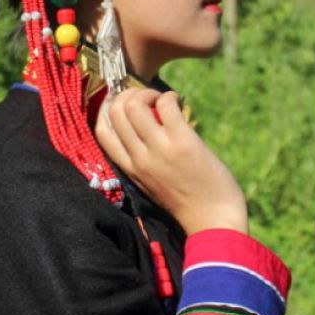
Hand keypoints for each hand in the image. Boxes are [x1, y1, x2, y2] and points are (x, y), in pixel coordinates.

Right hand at [96, 88, 247, 234]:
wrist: (212, 221)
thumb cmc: (186, 203)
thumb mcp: (152, 184)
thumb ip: (142, 161)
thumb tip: (145, 128)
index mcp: (129, 169)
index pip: (101, 131)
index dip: (109, 110)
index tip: (126, 106)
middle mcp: (139, 158)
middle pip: (114, 112)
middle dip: (129, 96)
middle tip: (148, 100)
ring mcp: (159, 149)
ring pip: (134, 105)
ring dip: (148, 93)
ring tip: (162, 100)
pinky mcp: (182, 142)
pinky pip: (165, 104)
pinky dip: (169, 96)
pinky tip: (178, 102)